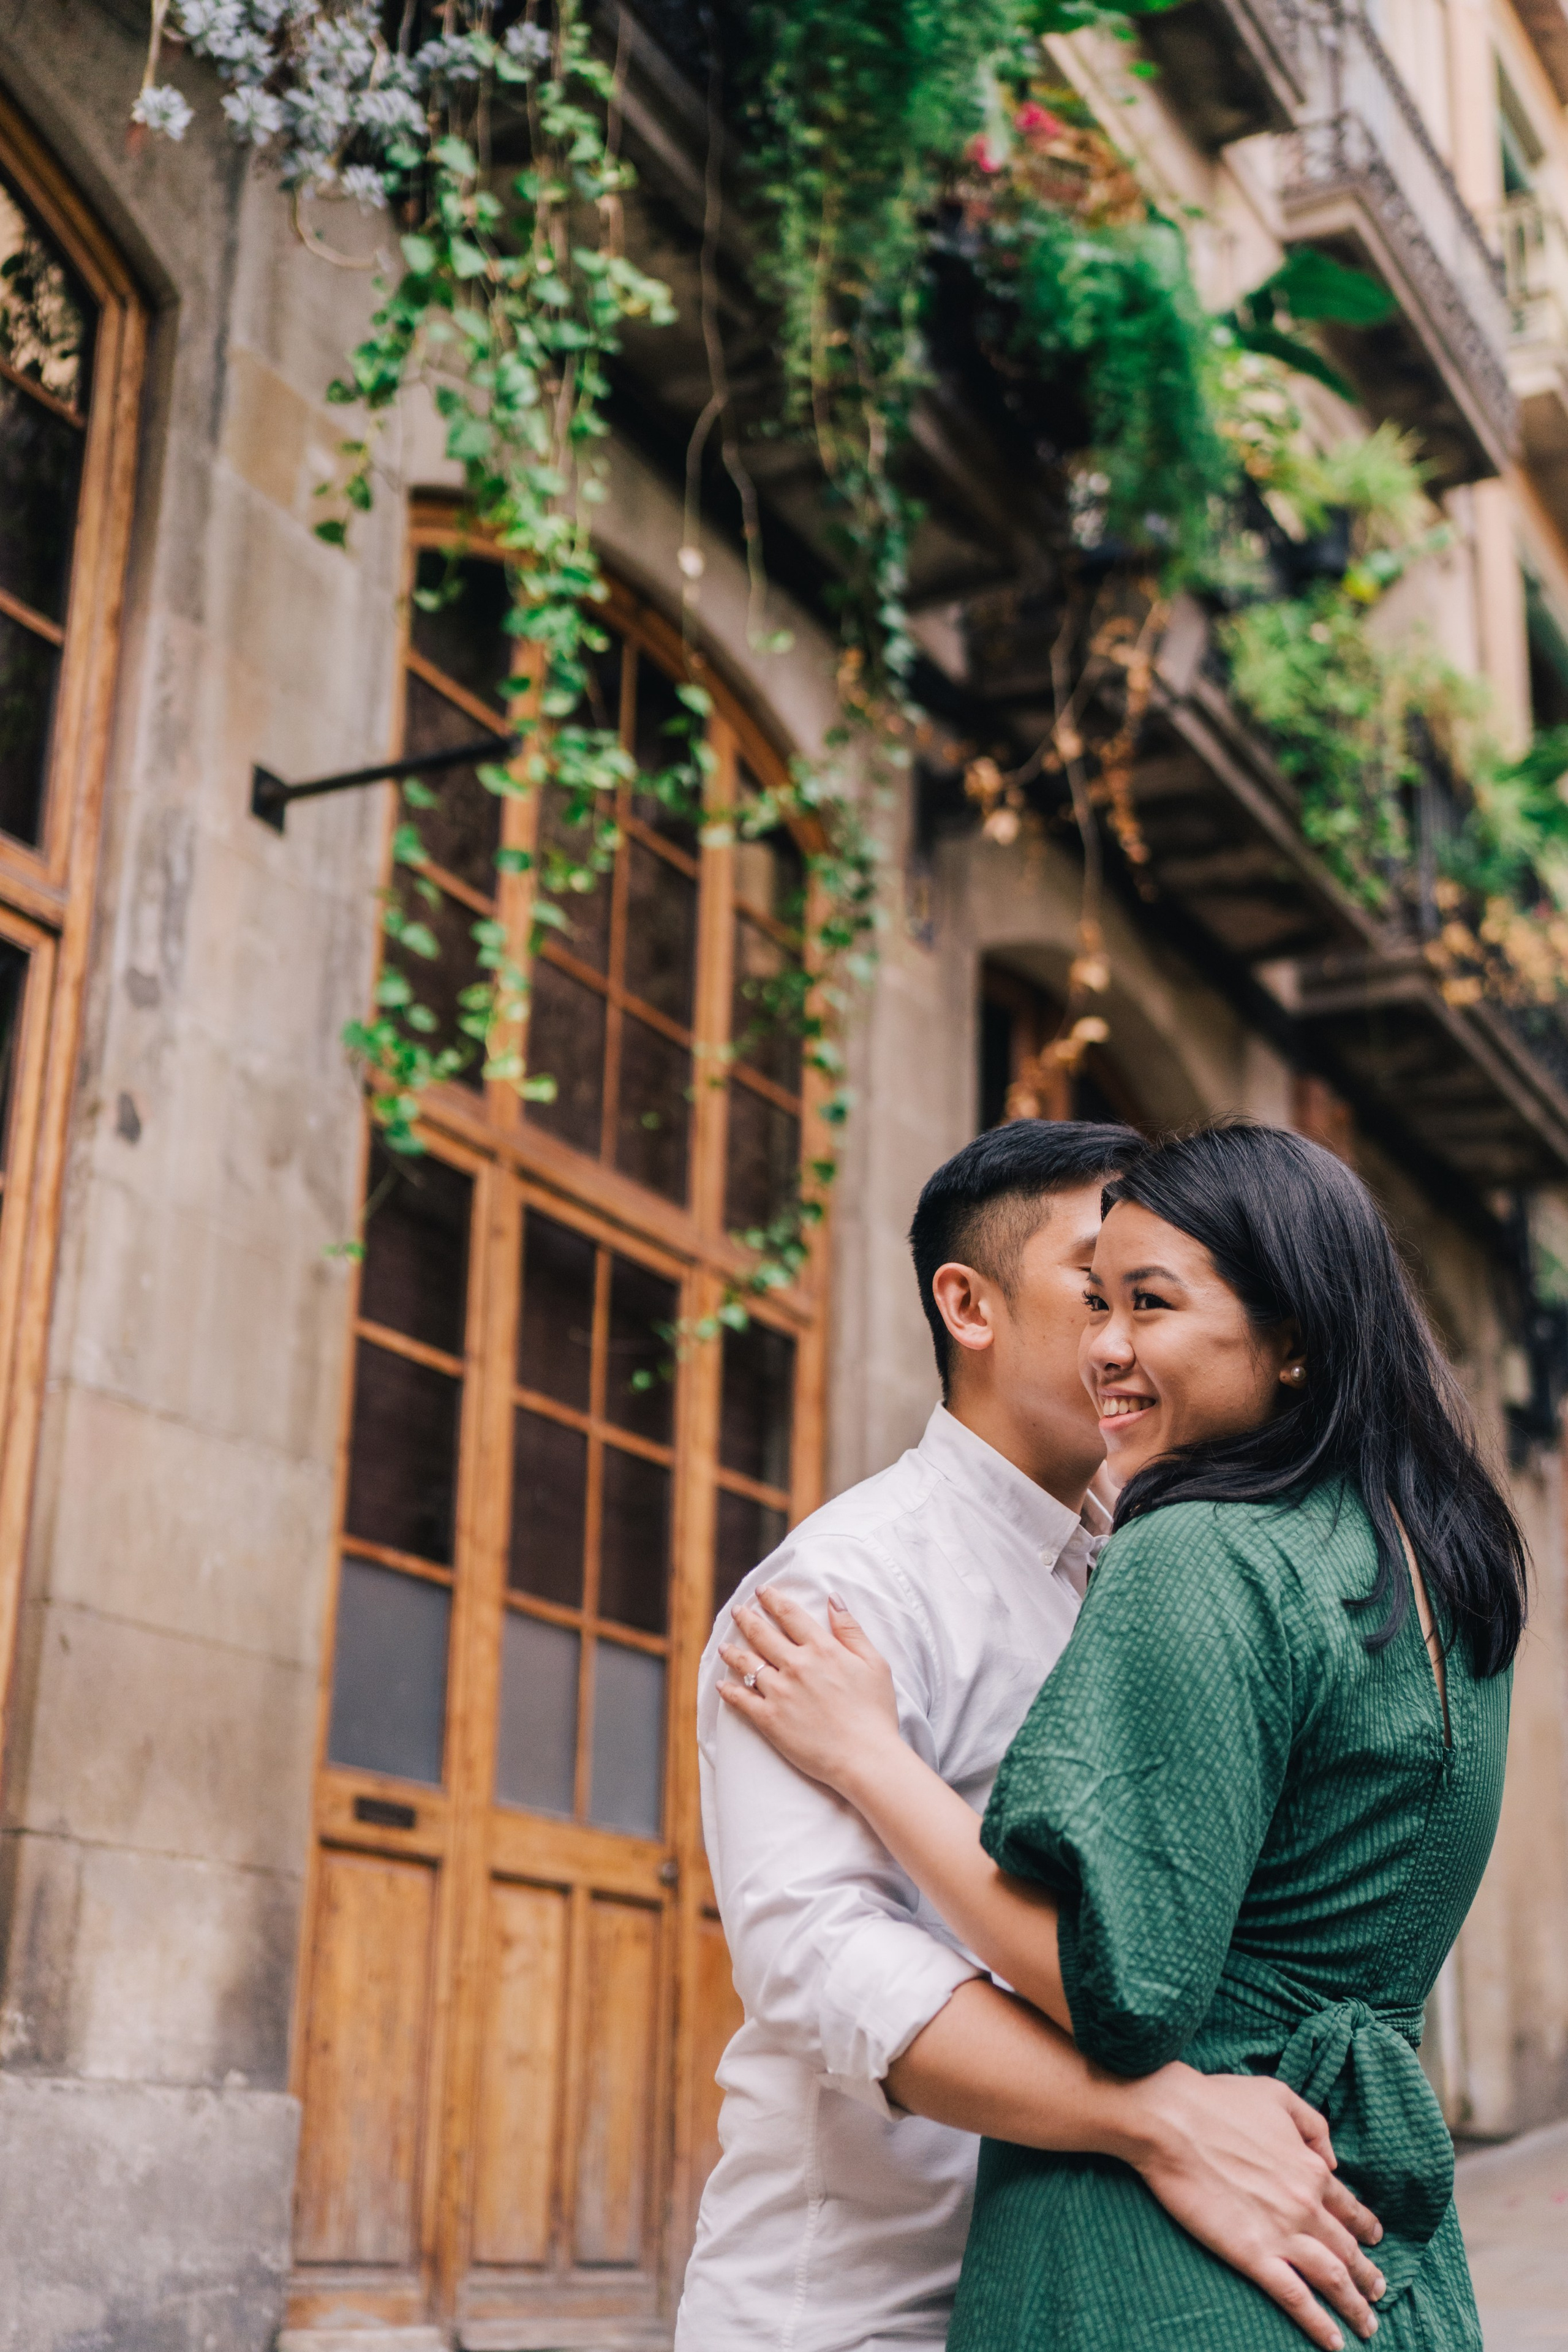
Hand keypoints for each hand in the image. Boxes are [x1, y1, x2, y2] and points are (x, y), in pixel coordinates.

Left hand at [718, 1586, 901, 1794]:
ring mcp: (779, 1692)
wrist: (864, 1757)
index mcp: (822, 1649)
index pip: (790, 1615)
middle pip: (763, 1634)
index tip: (762, 1591)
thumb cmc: (875, 1712)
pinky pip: (741, 1700)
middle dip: (747, 1619)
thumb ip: (851, 1630)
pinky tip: (721, 1685)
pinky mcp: (769, 1719)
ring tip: (724, 1646)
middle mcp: (796, 1665)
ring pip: (747, 1664)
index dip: (773, 1599)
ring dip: (733, 1651)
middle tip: (737, 1610)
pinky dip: (728, 1691)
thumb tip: (833, 1599)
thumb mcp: (874, 1663)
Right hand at [1119, 2062, 1385, 2348]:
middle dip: (1368, 2275)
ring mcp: (1282, 2234)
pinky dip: (1318, 2324)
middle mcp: (1306, 2206)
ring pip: (1332, 2279)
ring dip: (1354, 2305)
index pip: (1348, 2208)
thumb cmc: (1219, 2102)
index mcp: (1311, 2169)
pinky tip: (1333, 2342)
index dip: (1365, 2227)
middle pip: (1348, 2249)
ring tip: (1367, 2325)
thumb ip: (1314, 2126)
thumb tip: (1331, 2159)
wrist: (1173, 2121)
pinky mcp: (1253, 2256)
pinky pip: (1296, 2298)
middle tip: (1379, 2292)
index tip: (1375, 2241)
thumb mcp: (1278, 2096)